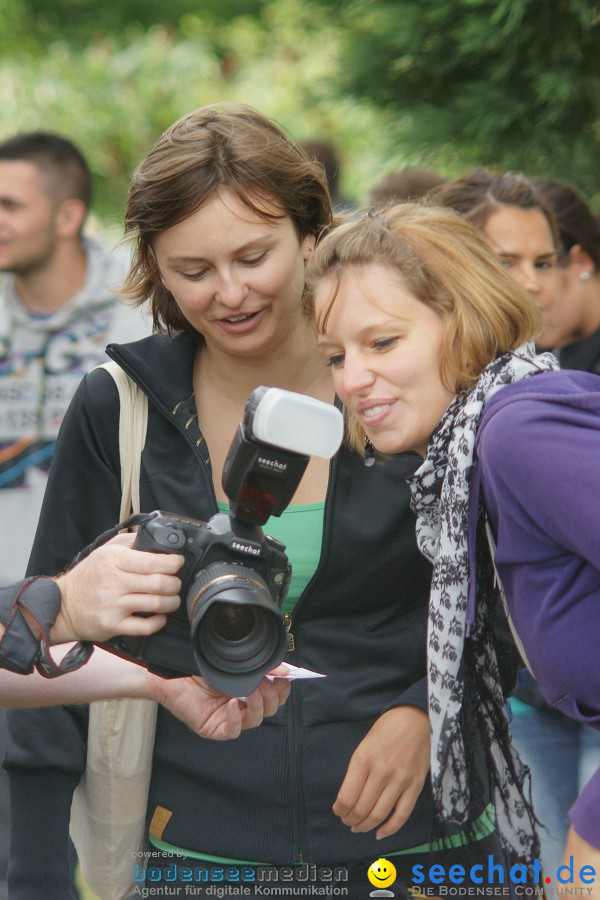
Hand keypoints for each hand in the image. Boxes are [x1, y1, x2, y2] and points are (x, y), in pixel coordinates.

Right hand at [51, 533, 183, 643]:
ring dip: (172, 602)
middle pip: (159, 583)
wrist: (63, 605)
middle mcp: (114, 582)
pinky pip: (145, 626)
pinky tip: (159, 615)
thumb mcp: (104, 551)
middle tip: (175, 583)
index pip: (152, 561)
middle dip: (175, 583)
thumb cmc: (88, 577)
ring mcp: (113, 606)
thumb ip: (129, 541)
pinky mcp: (113, 625)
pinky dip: (159, 621)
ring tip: (171, 599)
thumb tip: (154, 537)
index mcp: (114, 561)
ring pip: (156, 604)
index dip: (172, 562)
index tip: (178, 562)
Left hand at [152, 665, 291, 738]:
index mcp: (247, 690)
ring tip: (253, 690)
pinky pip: (233, 730)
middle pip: (268, 710)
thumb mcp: (234, 663)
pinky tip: (232, 703)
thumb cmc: (200, 666)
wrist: (173, 673)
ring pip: (255, 720)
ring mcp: (228, 718)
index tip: (286, 679)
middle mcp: (240, 705)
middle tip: (267, 682)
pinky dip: (236, 718)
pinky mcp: (215, 728)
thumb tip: (284, 668)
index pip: (273, 696)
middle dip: (272, 696)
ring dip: (257, 705)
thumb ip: (259, 665)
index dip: (282, 690)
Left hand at [333, 705, 429, 838]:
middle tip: (348, 822)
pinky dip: (390, 828)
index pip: (347, 797)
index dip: (340, 810)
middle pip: (361, 809)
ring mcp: (400, 780)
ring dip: (366, 826)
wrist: (416, 719)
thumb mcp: (364, 745)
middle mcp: (381, 772)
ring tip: (359, 827)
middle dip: (350, 820)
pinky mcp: (416, 786)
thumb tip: (349, 798)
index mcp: (363, 759)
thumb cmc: (386, 729)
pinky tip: (380, 833)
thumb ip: (357, 771)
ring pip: (379, 815)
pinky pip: (402, 814)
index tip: (338, 812)